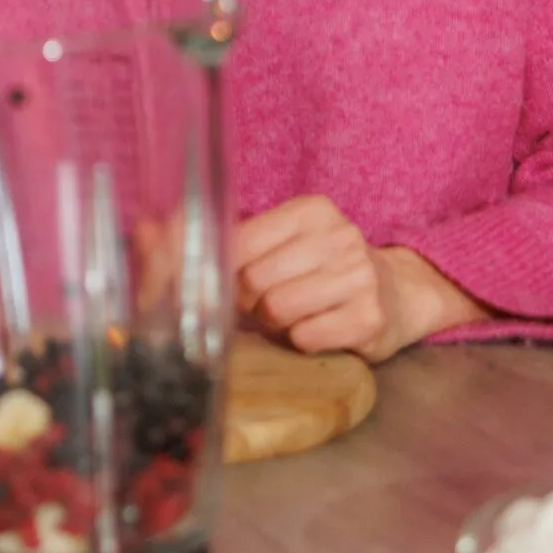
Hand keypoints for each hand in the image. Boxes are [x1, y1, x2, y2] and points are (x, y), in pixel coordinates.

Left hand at [231, 195, 484, 361]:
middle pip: (253, 279)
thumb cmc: (325, 270)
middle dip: (249, 302)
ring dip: (275, 323)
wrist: (399, 295)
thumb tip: (153, 236)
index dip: (223, 272)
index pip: (238, 241)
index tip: (227, 284)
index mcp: (311, 210)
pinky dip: (301, 341)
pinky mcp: (370, 317)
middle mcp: (339, 236)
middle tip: (265, 305)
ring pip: (276, 309)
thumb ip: (230, 240)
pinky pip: (304, 337)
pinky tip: (319, 329)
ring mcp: (359, 276)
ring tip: (293, 317)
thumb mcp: (285, 242)